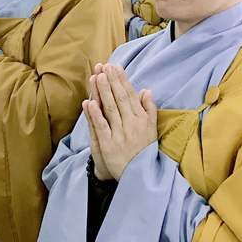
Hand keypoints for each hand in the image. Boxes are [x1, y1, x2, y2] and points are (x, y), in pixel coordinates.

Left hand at [85, 63, 156, 180]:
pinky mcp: (109, 145)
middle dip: (112, 81)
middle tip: (105, 66)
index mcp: (141, 119)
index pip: (130, 95)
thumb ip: (149, 109)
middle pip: (120, 99)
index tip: (116, 67)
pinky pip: (101, 126)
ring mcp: (120, 134)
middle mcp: (131, 124)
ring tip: (98, 76)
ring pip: (110, 109)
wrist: (140, 175)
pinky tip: (89, 102)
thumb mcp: (151, 129)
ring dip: (104, 92)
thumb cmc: (144, 150)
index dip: (122, 81)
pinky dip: (95, 114)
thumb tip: (146, 91)